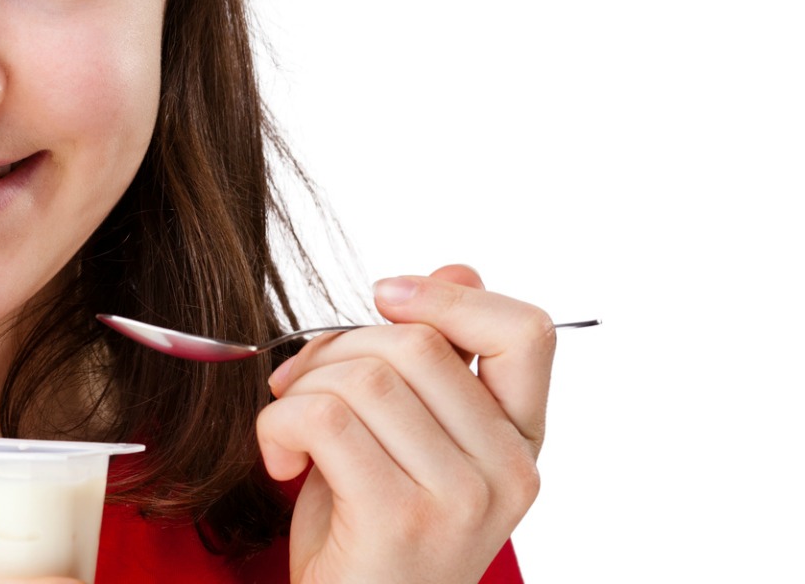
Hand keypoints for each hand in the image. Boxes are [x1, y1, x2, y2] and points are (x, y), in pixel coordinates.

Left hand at [257, 265, 555, 583]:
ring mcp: (463, 499)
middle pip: (418, 344)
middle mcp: (508, 471)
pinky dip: (279, 426)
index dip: (450, 297)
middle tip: (300, 387)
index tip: (383, 296)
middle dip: (336, 348)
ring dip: (303, 391)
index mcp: (519, 442)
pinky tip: (280, 461)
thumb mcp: (405, 438)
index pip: (525, 333)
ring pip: (369, 377)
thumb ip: (435, 363)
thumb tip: (458, 270)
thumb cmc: (367, 534)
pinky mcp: (402, 519)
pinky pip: (326, 420)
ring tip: (289, 430)